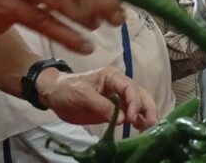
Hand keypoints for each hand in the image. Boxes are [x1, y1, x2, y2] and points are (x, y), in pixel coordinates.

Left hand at [37, 67, 157, 130]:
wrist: (54, 95)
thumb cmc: (67, 89)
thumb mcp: (83, 95)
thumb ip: (102, 106)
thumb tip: (123, 120)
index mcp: (112, 77)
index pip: (130, 88)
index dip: (135, 103)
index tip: (133, 118)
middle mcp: (119, 86)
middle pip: (140, 95)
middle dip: (147, 108)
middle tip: (151, 123)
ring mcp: (117, 99)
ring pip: (138, 105)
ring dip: (145, 115)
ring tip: (148, 128)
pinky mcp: (114, 111)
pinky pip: (129, 115)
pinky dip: (137, 121)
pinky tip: (141, 128)